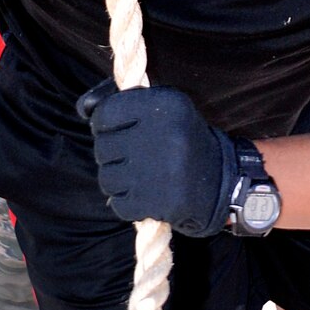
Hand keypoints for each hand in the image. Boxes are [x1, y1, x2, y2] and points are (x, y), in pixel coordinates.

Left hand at [77, 81, 238, 236]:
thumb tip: (84, 109)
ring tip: (143, 180)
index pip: (105, 114)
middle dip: (112, 158)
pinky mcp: (161, 201)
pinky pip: (119, 204)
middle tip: (136, 161)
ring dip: (118, 184)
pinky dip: (128, 205)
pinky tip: (148, 197)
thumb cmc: (185, 144)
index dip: (104, 127)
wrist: (224, 184)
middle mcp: (165, 134)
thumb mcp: (166, 113)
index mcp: (166, 104)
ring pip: (107, 178)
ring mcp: (162, 170)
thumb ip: (127, 107)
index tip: (117, 134)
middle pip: (103, 149)